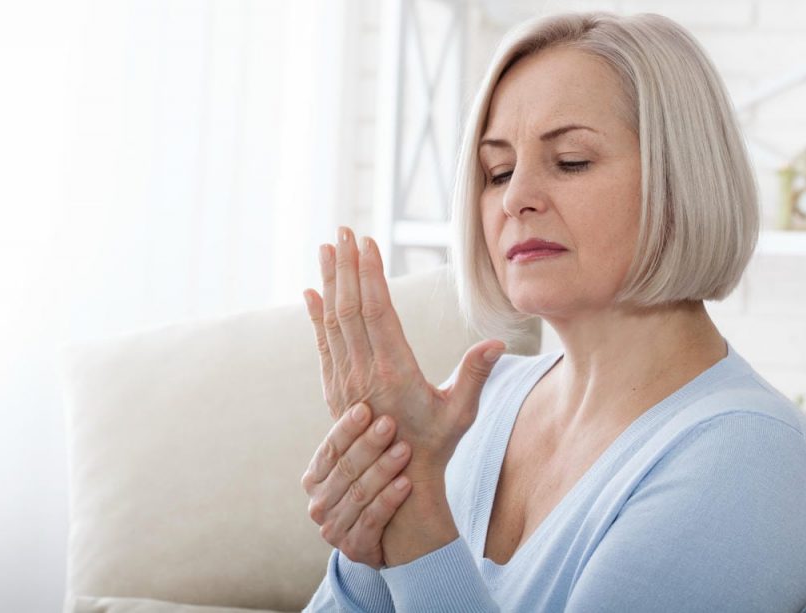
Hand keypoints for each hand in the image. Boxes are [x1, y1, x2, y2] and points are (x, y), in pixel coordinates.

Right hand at [301, 402, 412, 568]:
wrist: (402, 535)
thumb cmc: (384, 484)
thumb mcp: (369, 458)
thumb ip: (363, 430)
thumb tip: (366, 387)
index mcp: (316, 477)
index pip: (329, 449)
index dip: (346, 428)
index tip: (366, 407)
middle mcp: (318, 503)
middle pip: (344, 470)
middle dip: (368, 445)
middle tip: (390, 424)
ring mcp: (333, 528)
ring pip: (358, 494)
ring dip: (382, 470)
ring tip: (405, 450)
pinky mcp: (354, 548)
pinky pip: (372, 520)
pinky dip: (389, 501)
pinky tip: (406, 484)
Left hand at [302, 226, 505, 481]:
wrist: (398, 483)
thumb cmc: (437, 446)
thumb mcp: (462, 413)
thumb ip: (476, 376)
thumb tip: (496, 343)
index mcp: (395, 372)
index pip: (377, 312)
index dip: (370, 275)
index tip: (367, 242)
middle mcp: (364, 373)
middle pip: (350, 308)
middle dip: (346, 266)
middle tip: (343, 231)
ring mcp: (345, 381)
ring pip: (333, 322)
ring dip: (329, 282)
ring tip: (326, 248)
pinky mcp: (335, 389)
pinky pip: (323, 344)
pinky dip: (315, 316)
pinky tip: (310, 292)